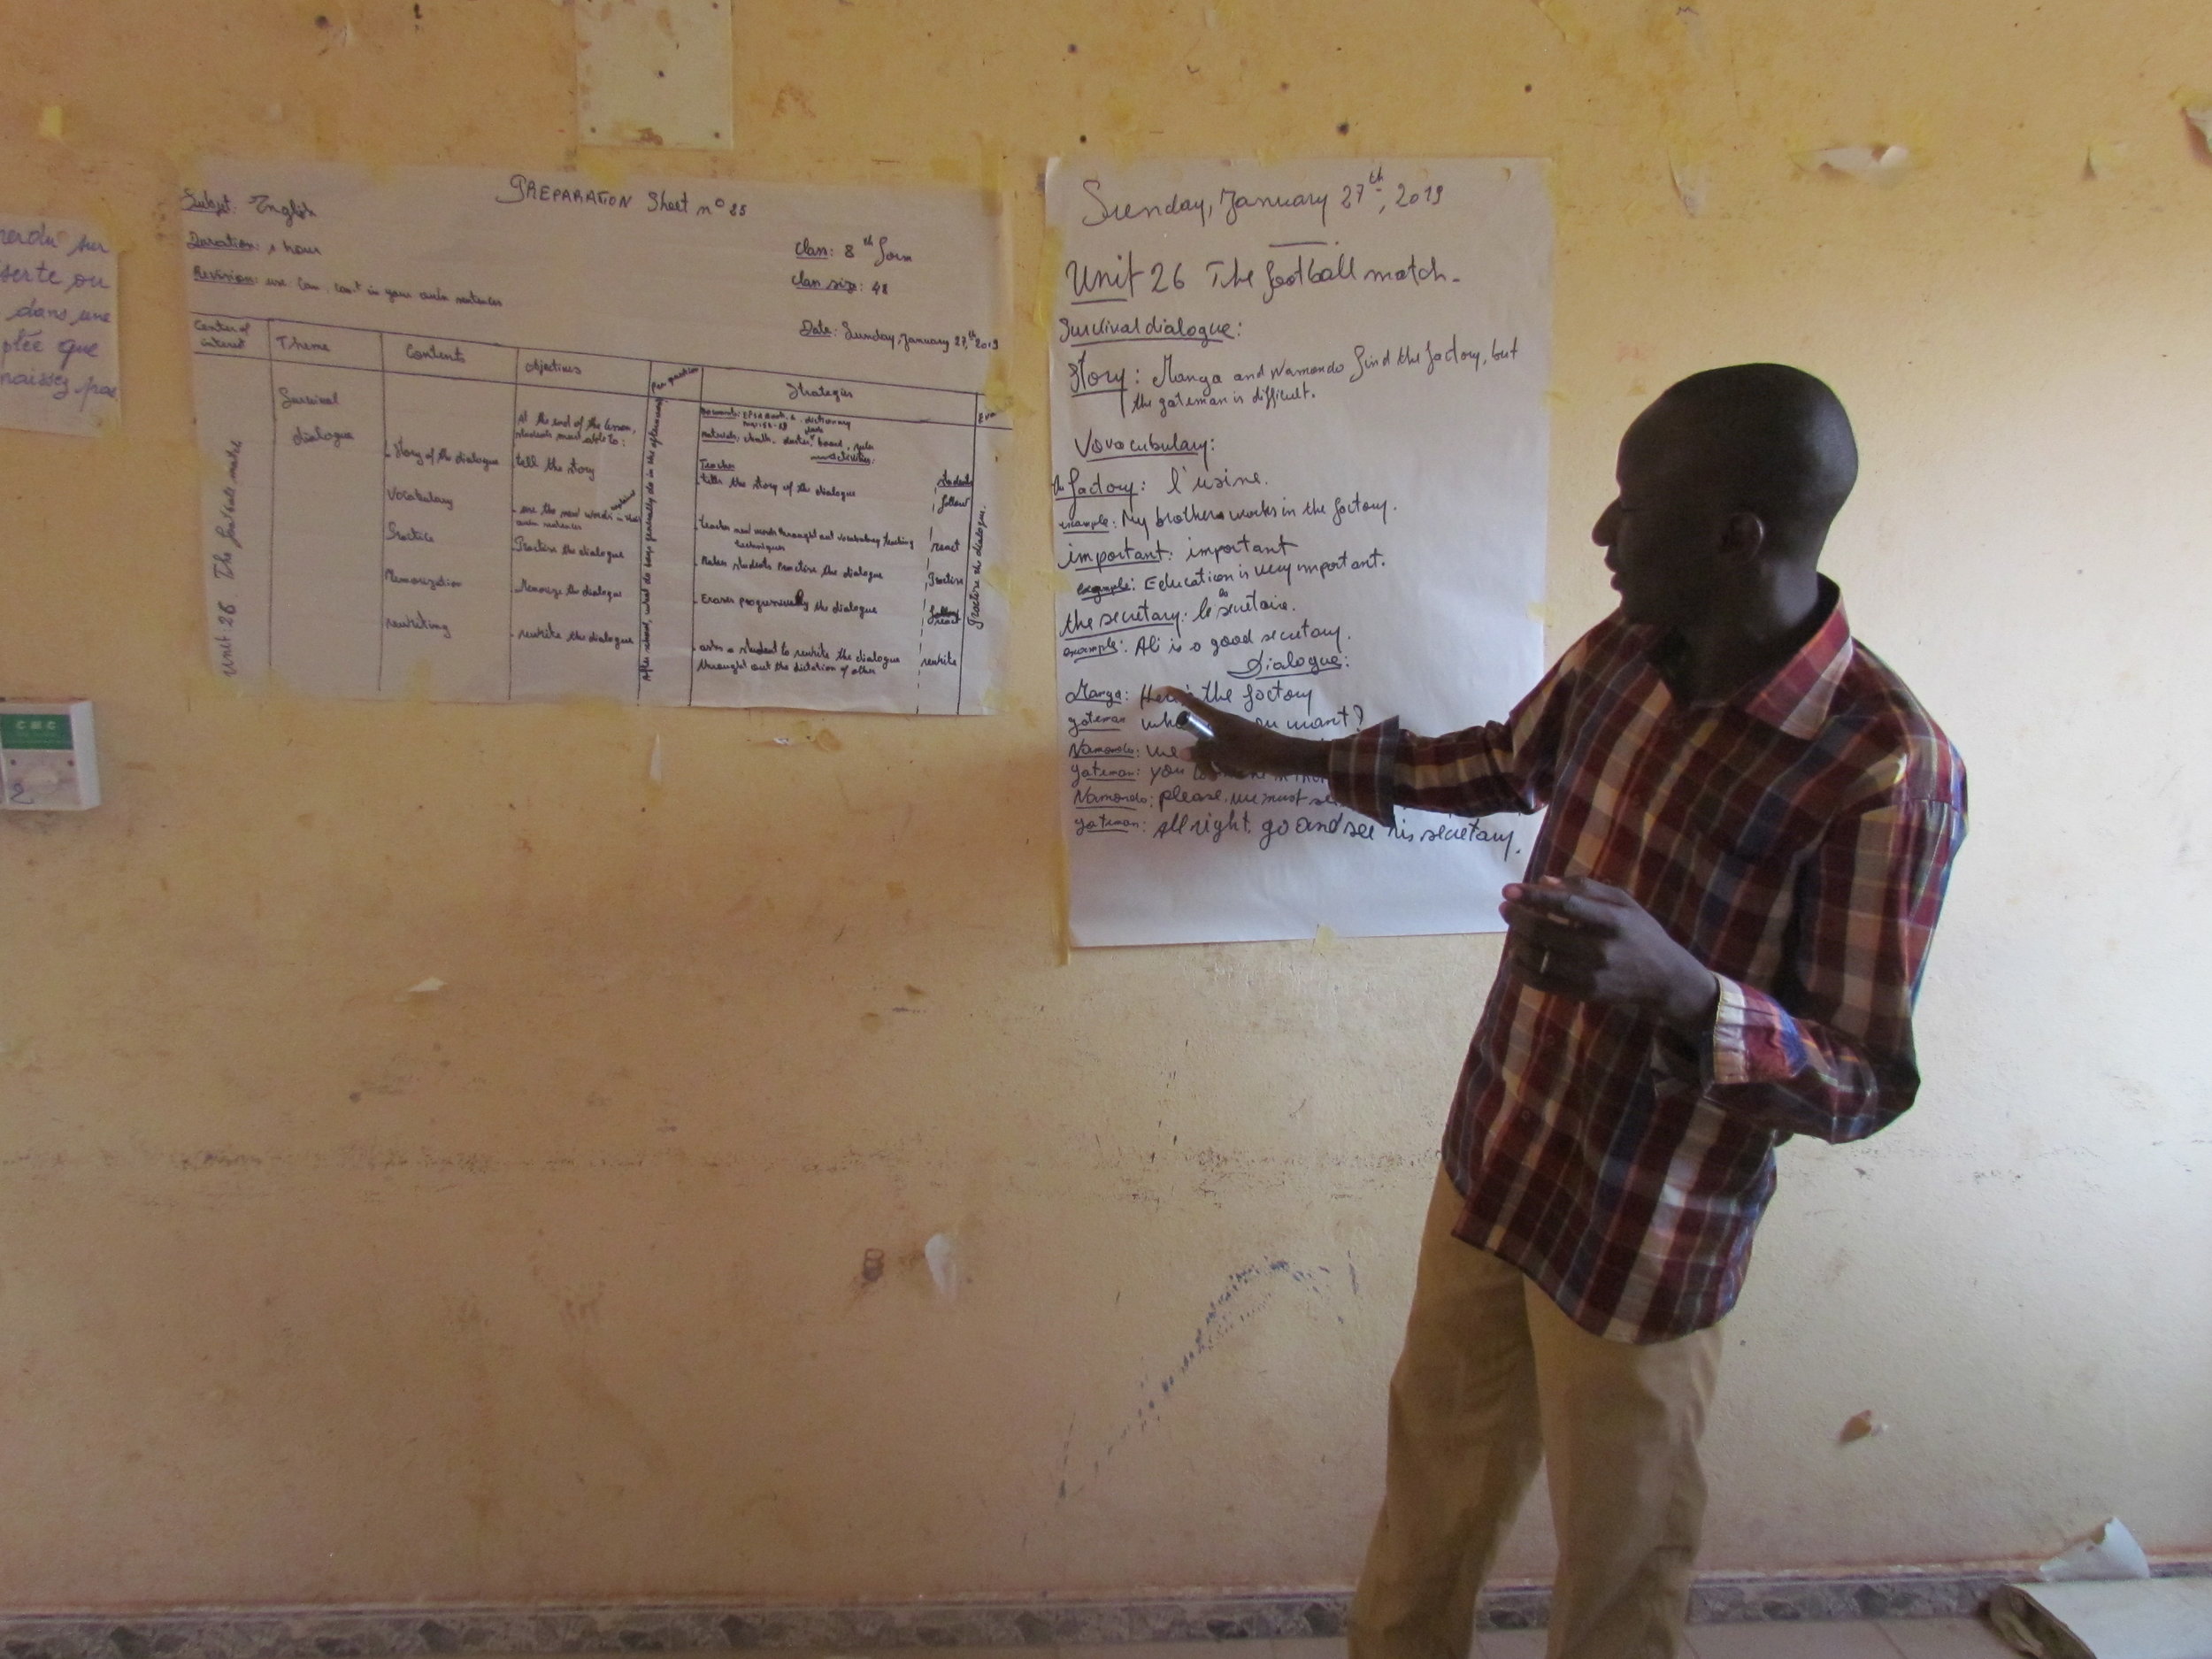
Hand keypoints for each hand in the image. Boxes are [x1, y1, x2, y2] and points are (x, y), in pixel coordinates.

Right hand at [1154, 687, 1327, 779]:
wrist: (1284, 757)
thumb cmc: (1253, 751)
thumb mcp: (1224, 753)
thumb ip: (1202, 752)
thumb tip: (1183, 752)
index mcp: (1219, 720)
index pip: (1195, 705)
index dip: (1180, 698)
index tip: (1165, 690)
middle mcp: (1226, 726)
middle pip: (1204, 740)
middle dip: (1206, 760)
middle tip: (1211, 776)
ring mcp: (1236, 736)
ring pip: (1217, 752)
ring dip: (1222, 765)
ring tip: (1236, 772)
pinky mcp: (1245, 747)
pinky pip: (1230, 757)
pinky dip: (1234, 767)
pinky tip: (1246, 771)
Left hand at [1500, 874, 1719, 1033]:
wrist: (1666, 980)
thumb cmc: (1641, 933)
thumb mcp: (1624, 903)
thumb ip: (1587, 888)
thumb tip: (1544, 881)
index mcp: (1614, 920)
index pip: (1567, 904)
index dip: (1535, 896)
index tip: (1509, 889)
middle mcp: (1602, 948)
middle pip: (1546, 932)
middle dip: (1518, 917)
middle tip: (1505, 908)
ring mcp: (1592, 974)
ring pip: (1540, 958)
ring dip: (1518, 942)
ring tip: (1514, 931)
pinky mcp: (1584, 994)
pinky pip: (1543, 982)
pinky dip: (1523, 970)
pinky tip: (1516, 958)